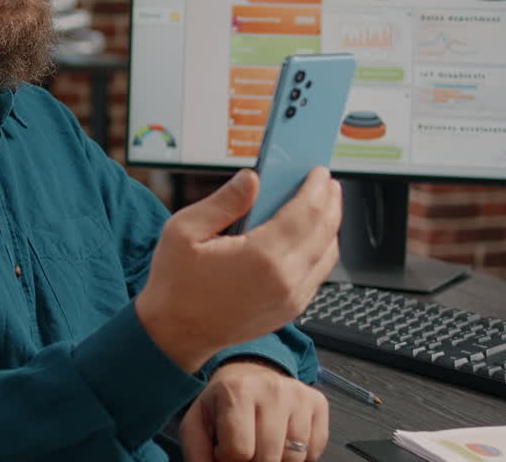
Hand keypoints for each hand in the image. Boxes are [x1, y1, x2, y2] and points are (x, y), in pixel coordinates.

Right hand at [134, 167, 341, 371]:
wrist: (175, 334)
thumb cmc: (175, 285)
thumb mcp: (184, 231)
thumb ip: (223, 202)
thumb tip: (252, 178)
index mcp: (260, 257)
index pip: (305, 213)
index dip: (315, 188)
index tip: (318, 172)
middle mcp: (284, 280)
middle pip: (324, 231)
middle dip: (329, 201)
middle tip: (326, 182)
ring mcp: (290, 299)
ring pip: (328, 254)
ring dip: (330, 225)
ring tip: (323, 205)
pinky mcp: (290, 310)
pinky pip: (318, 274)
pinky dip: (322, 250)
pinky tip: (312, 236)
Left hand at [180, 360, 329, 461]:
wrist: (247, 375)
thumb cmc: (222, 405)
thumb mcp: (198, 424)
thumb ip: (197, 453)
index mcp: (237, 390)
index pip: (240, 451)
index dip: (229, 459)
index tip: (225, 449)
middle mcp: (272, 388)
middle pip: (269, 457)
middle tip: (246, 448)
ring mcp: (298, 395)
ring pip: (295, 457)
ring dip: (277, 460)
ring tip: (262, 444)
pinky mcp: (318, 402)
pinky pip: (315, 451)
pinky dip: (299, 455)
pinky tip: (282, 439)